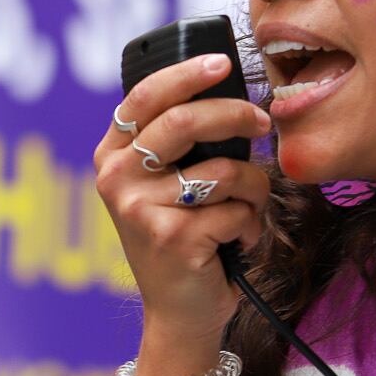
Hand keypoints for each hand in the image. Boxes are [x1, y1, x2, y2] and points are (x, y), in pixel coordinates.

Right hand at [95, 54, 271, 348]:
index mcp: (112, 156)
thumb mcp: (165, 186)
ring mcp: (140, 209)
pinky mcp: (172, 238)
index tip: (222, 62)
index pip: (144, 97)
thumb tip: (231, 96)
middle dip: (235, 116)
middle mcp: (115, 179)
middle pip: (183, 123)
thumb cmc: (182, 238)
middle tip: (263, 122)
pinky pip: (235, 209)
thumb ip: (179, 144)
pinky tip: (235, 242)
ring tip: (247, 207)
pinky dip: (250, 225)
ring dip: (253, 189)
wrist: (179, 312)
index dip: (185, 74)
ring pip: (222, 171)